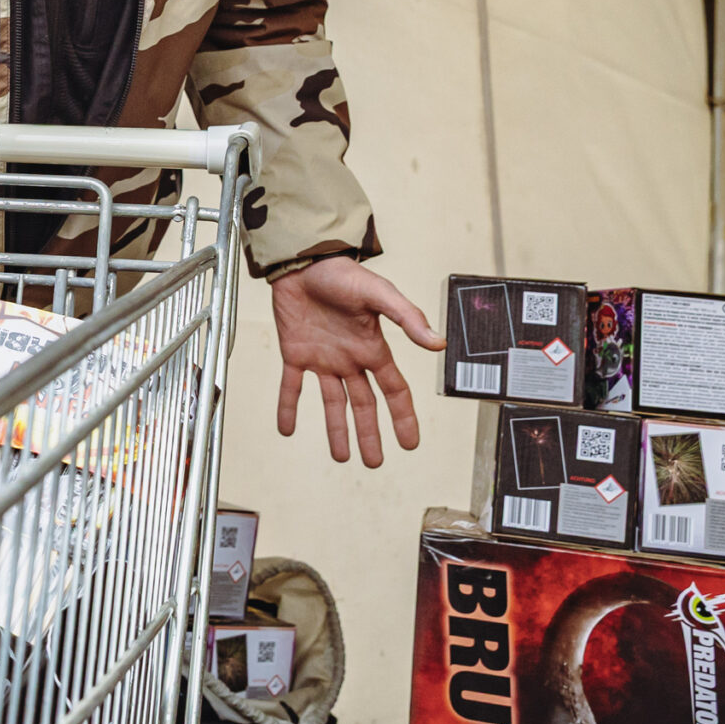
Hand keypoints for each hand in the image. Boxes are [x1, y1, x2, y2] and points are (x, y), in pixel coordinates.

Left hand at [269, 256, 443, 467]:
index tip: (410, 444)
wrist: (303, 260)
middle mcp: (350, 359)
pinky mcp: (295, 353)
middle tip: (374, 462)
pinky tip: (286, 429)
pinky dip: (288, 407)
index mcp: (373, 348)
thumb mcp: (379, 294)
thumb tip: (438, 345)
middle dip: (369, 434)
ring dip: (336, 429)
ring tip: (341, 457)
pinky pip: (291, 386)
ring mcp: (323, 358)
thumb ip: (407, 318)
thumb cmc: (343, 273)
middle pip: (364, 405)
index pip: (394, 391)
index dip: (403, 418)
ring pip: (333, 402)